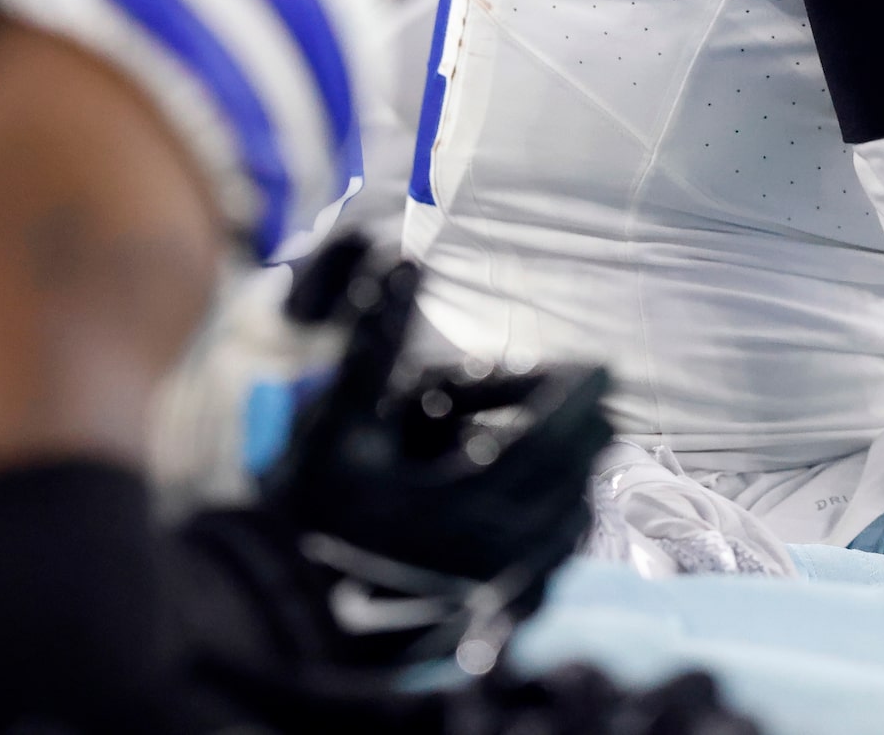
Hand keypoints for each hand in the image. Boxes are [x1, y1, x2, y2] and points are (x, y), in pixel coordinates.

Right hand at [245, 235, 614, 669]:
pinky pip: (553, 567)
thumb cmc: (305, 518)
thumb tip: (401, 262)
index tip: (600, 366)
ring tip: (589, 443)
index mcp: (462, 501)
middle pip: (570, 479)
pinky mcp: (491, 621)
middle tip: (601, 398)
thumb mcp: (335, 426)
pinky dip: (567, 525)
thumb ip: (374, 344)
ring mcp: (494, 594)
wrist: (282, 620)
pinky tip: (563, 505)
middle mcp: (491, 552)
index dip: (578, 397)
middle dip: (590, 430)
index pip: (550, 437)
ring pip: (570, 525)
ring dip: (584, 476)